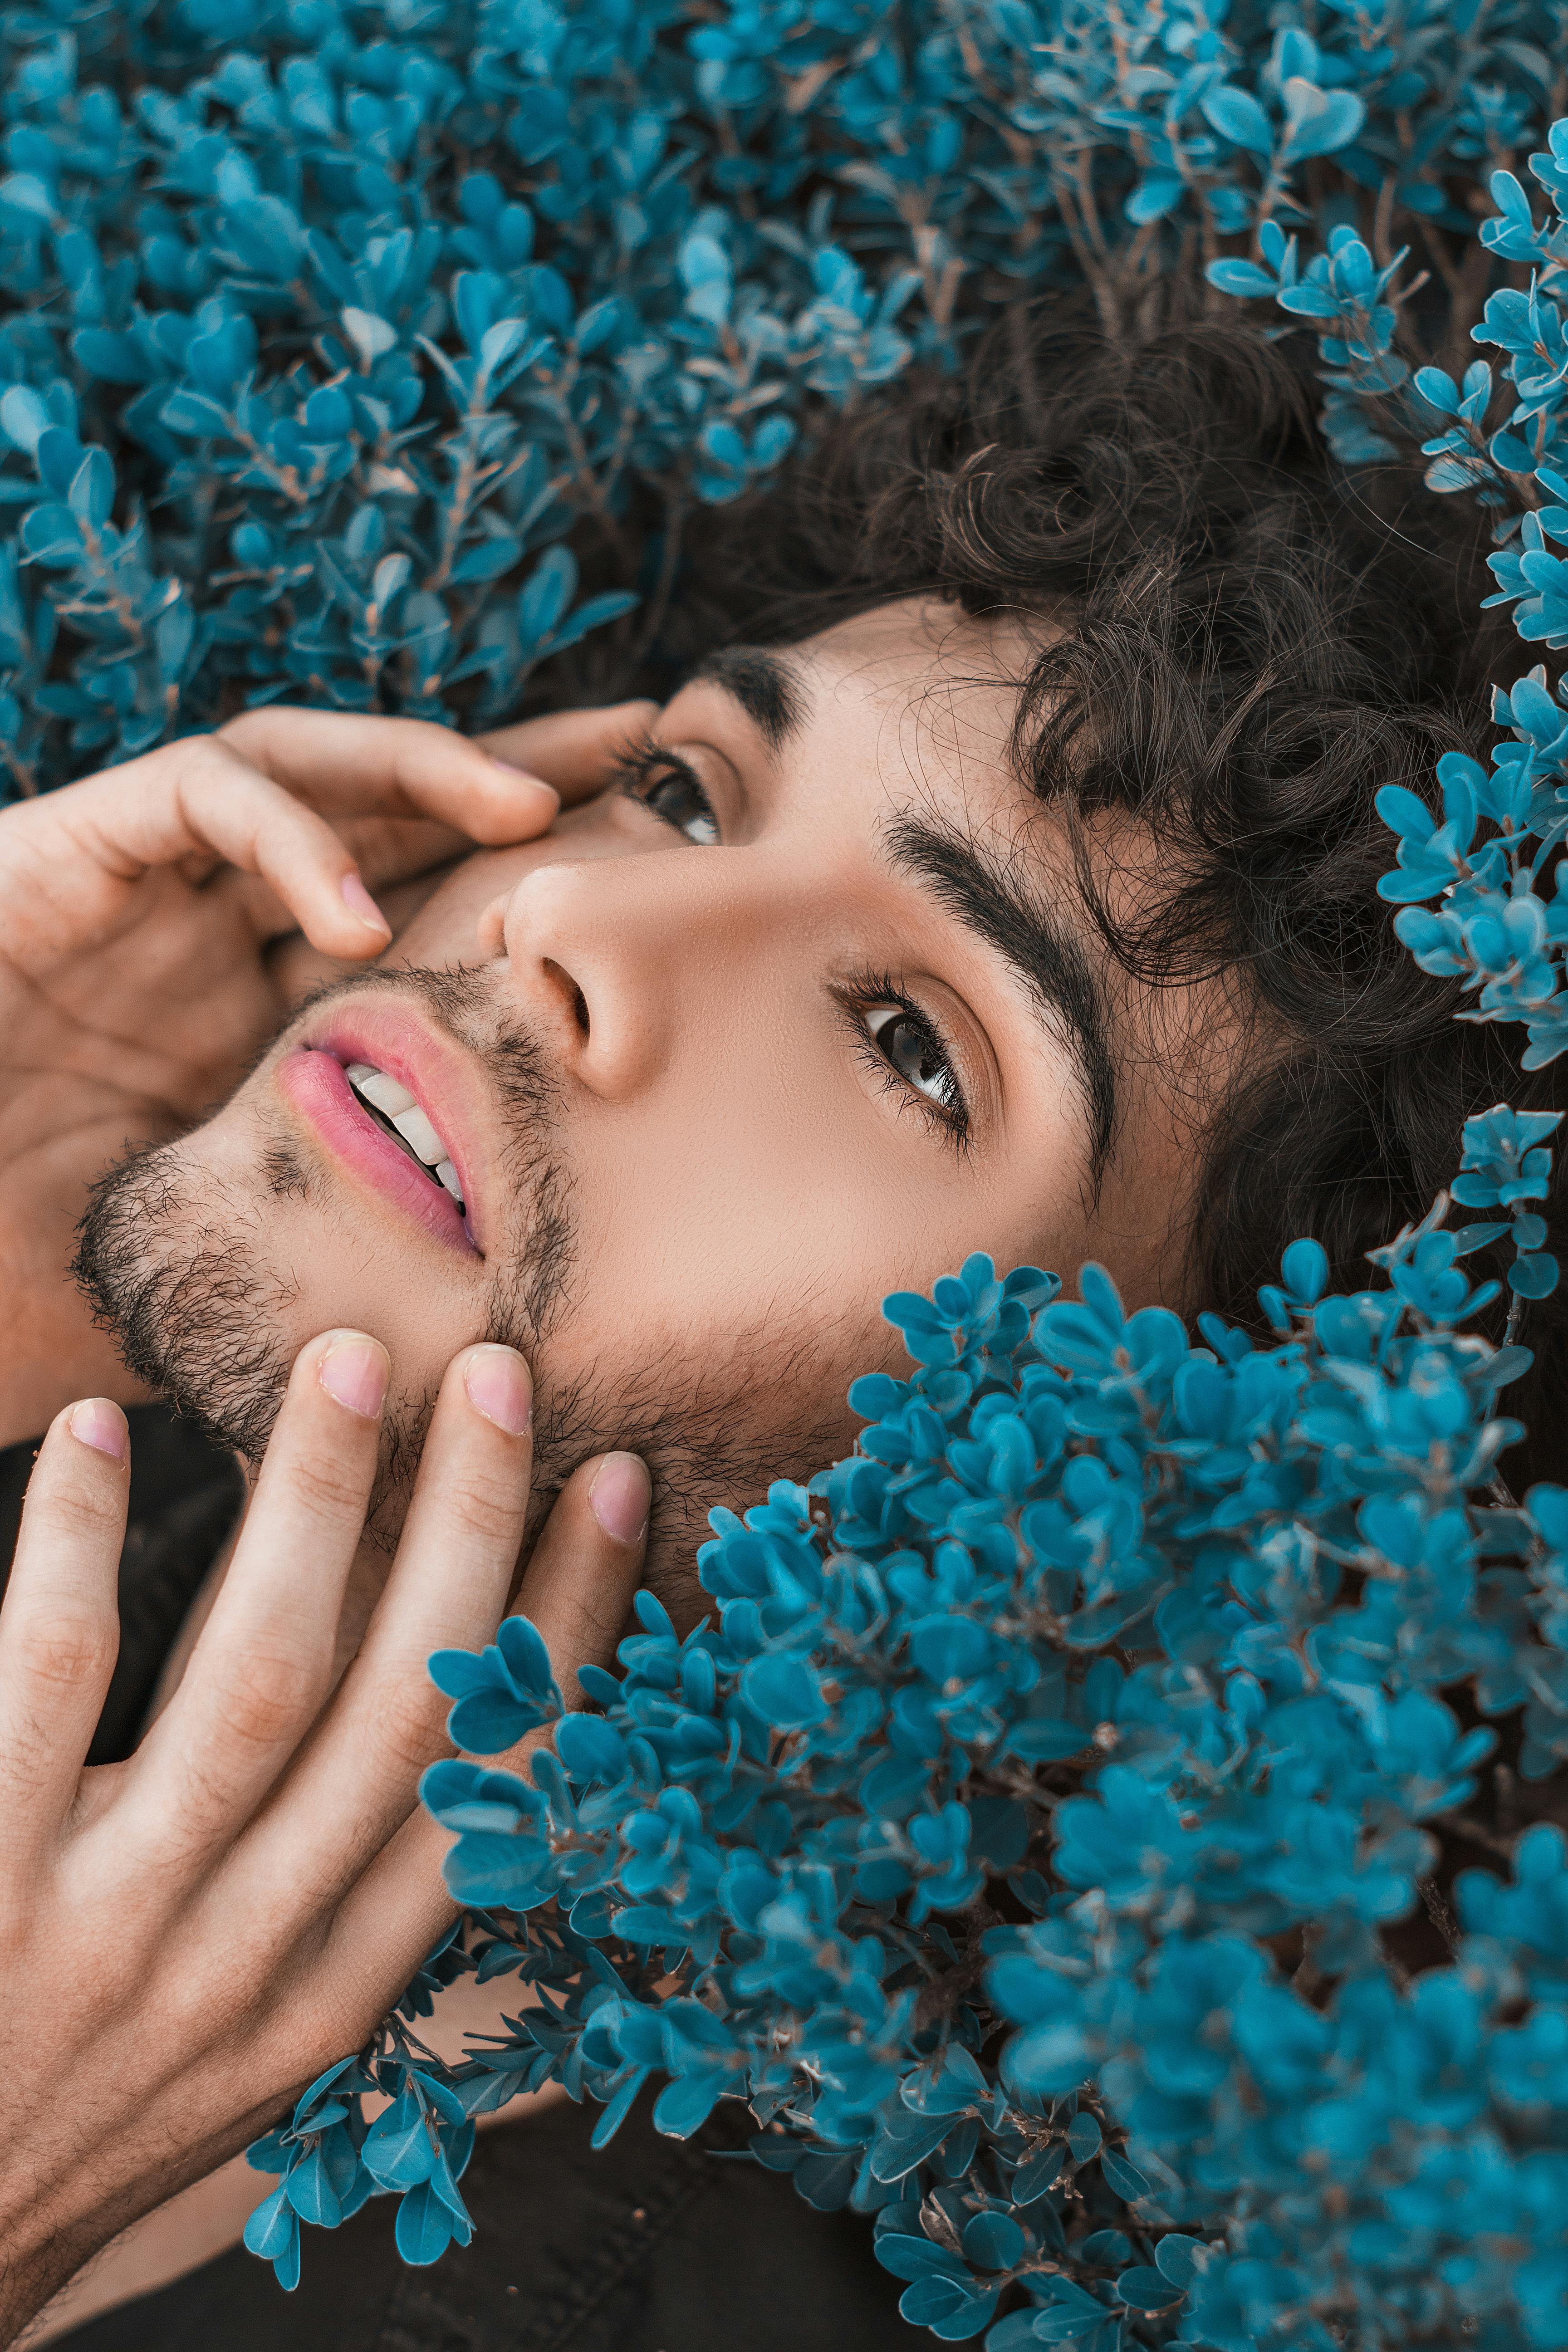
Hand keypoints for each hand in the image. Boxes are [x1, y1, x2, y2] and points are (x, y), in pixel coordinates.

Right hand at [0, 701, 650, 1444]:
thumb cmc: (21, 1280)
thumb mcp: (220, 1283)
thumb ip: (333, 1295)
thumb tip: (477, 1384)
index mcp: (263, 1014)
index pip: (422, 914)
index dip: (529, 886)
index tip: (651, 887)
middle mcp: (214, 935)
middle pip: (385, 807)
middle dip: (510, 766)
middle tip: (640, 746)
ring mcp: (145, 889)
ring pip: (301, 760)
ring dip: (419, 768)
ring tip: (527, 807)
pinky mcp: (67, 850)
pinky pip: (198, 793)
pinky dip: (293, 833)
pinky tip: (359, 912)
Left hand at [0, 1333, 647, 2342]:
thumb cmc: (84, 2120)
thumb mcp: (247, 2052)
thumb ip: (334, 1911)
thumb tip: (445, 1742)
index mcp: (334, 1995)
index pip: (494, 1779)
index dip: (569, 1618)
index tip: (612, 1480)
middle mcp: (249, 1964)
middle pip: (402, 1708)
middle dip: (468, 1526)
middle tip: (495, 1374)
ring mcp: (114, 1930)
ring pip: (256, 1678)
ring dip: (317, 1506)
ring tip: (347, 1370)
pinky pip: (45, 1682)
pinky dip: (81, 1545)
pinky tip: (103, 1439)